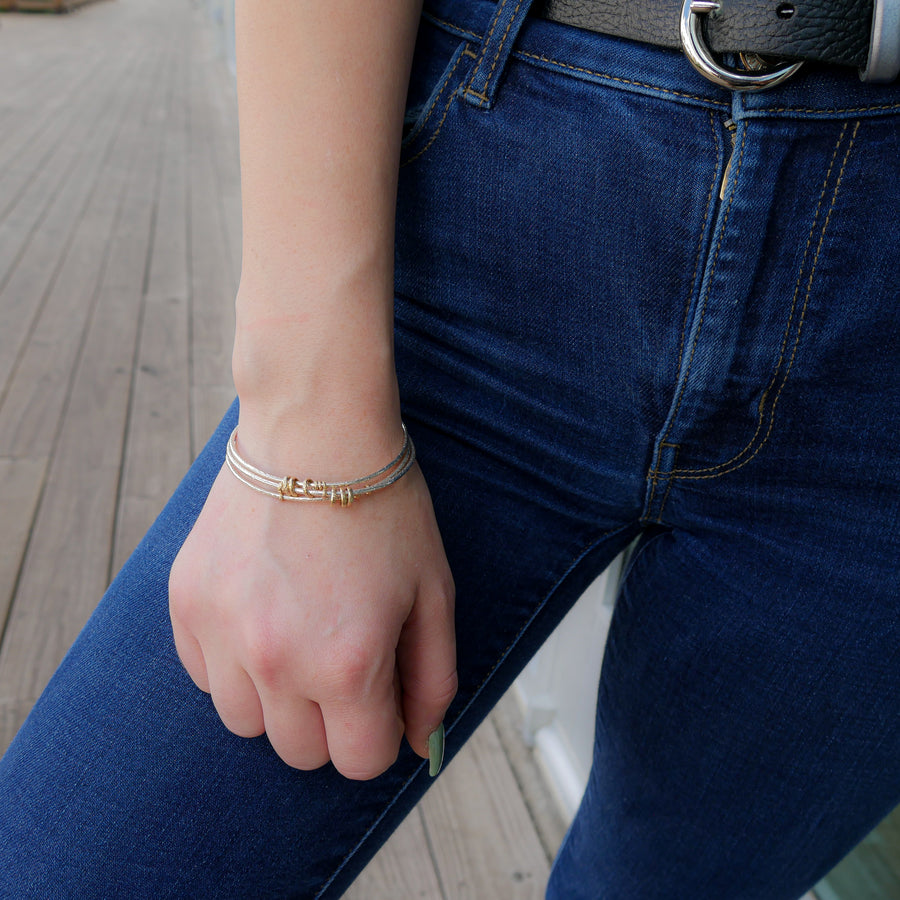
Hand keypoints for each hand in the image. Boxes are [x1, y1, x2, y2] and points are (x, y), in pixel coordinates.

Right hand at [168, 450, 455, 779]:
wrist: (315, 433)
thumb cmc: (384, 510)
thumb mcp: (434, 593)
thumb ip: (432, 679)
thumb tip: (420, 742)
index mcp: (348, 664)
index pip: (359, 762)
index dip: (379, 733)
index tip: (381, 695)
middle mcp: (276, 662)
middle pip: (300, 752)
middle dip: (333, 721)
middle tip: (345, 661)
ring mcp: (222, 634)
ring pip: (246, 722)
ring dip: (279, 699)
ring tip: (301, 634)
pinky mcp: (187, 604)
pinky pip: (205, 676)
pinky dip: (235, 664)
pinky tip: (263, 614)